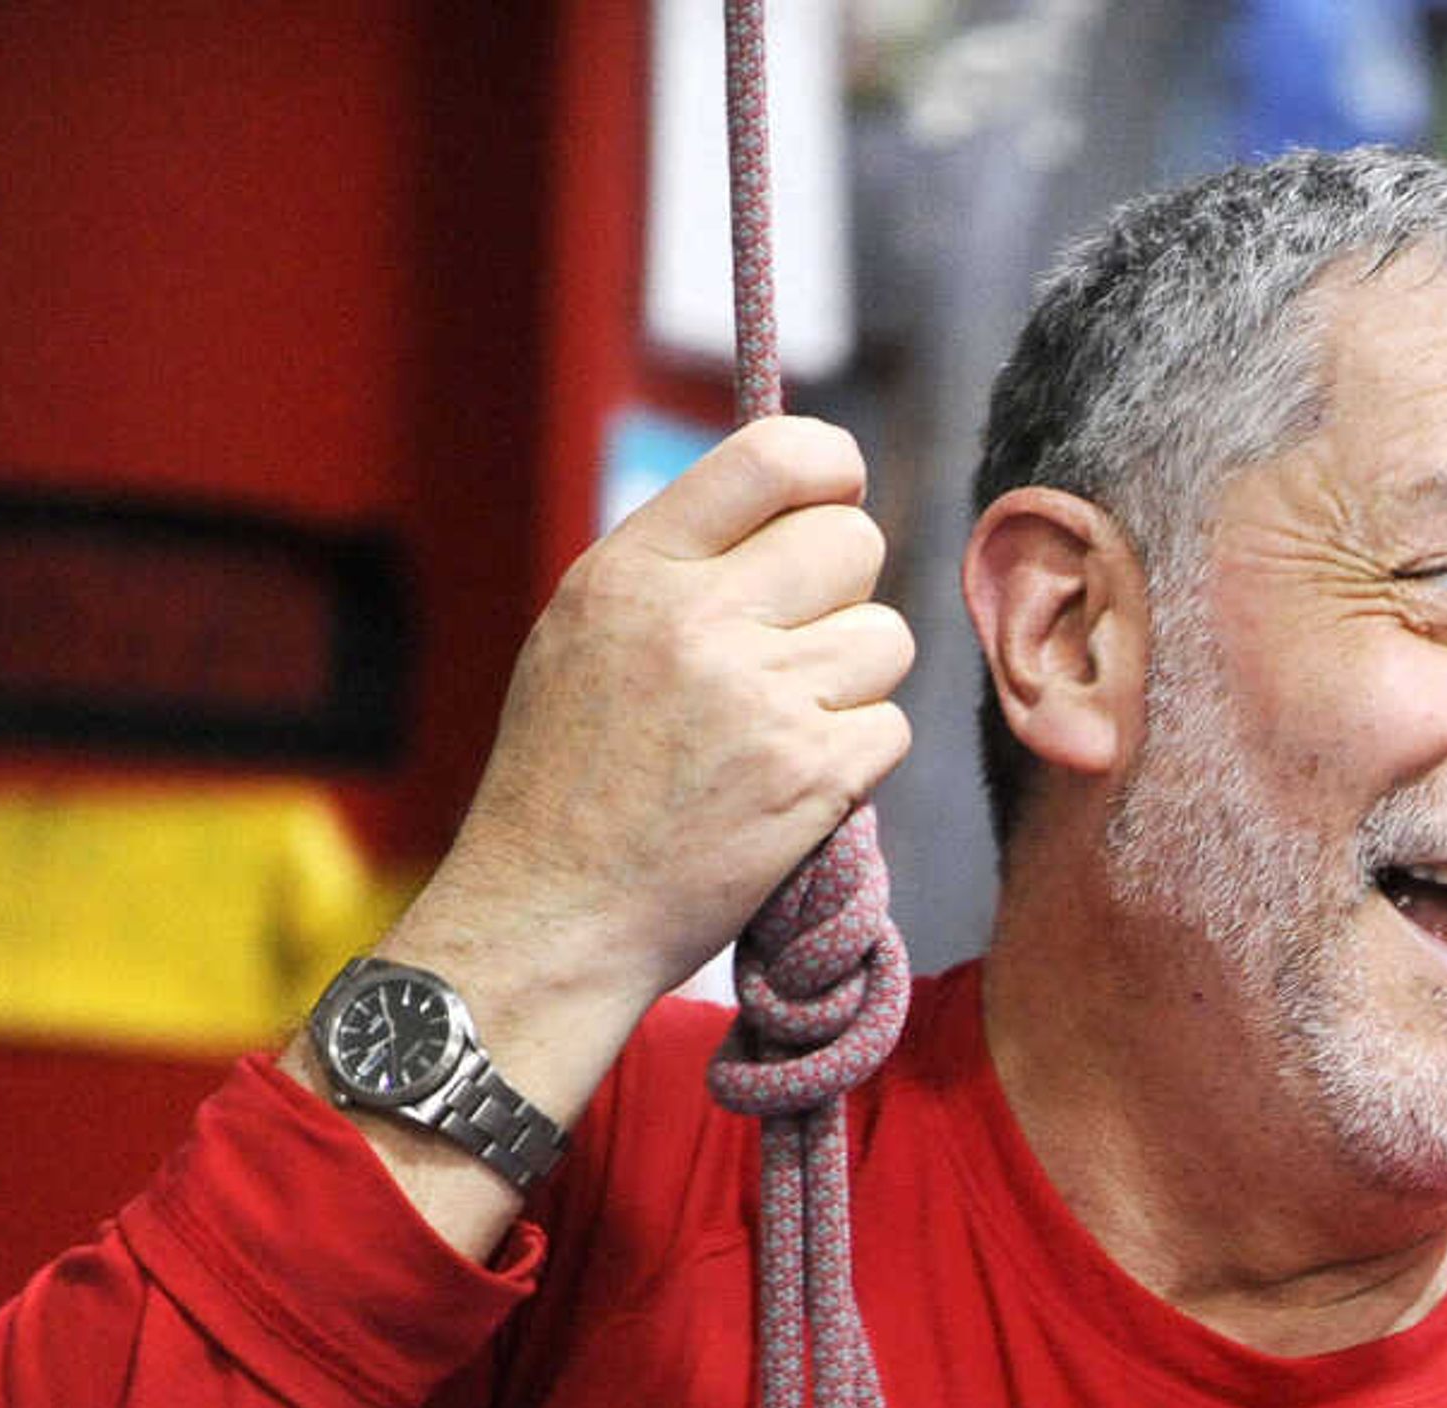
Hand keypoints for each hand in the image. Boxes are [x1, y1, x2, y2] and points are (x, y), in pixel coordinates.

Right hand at [423, 416, 917, 1031]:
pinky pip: (891, 727)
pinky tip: (793, 783)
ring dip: (853, 681)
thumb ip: (682, 563)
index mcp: (636, 569)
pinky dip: (857, 757)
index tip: (838, 494)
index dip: (832, 468)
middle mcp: (699, 620)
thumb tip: (801, 498)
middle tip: (798, 644)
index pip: (776, 455)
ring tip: (781, 724)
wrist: (555, 912)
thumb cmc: (569, 774)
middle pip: (855, 543)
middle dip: (844, 590)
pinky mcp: (813, 776)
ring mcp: (763, 698)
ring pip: (887, 639)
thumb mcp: (585, 631)